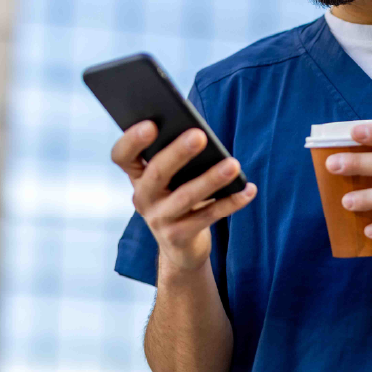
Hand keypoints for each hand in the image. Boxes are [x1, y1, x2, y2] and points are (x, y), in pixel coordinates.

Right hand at [111, 121, 256, 273]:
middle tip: (200, 135)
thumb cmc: (179, 196)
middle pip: (157, 173)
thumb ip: (177, 156)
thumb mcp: (172, 178)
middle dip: (178, 153)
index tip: (151, 124)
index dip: (132, 140)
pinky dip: (231, 202)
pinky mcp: (179, 237)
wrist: (181, 247)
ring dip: (211, 179)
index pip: (122, 156)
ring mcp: (159, 219)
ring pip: (186, 197)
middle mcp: (143, 197)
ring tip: (233, 164)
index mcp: (137, 176)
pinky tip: (249, 189)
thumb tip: (200, 133)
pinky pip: (209, 216)